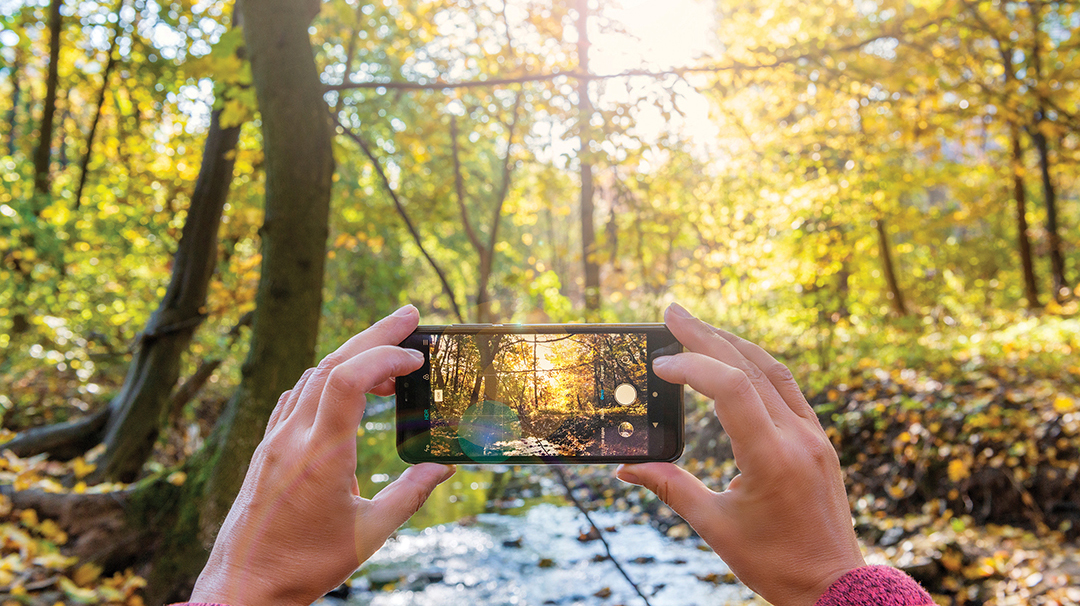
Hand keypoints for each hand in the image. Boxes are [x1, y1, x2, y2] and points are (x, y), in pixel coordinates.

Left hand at [189, 305, 454, 605]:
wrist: (243, 586)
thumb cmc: (305, 566)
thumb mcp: (369, 535)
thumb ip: (410, 495)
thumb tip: (444, 466)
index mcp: (320, 455)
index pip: (349, 380)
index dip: (384, 356)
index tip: (417, 358)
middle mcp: (293, 437)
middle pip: (332, 363)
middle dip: (374, 334)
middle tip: (410, 316)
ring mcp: (275, 440)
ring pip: (312, 376)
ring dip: (351, 356)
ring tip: (389, 360)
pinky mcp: (267, 449)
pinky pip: (296, 397)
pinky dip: (326, 379)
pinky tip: (344, 390)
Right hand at [616, 303, 863, 605]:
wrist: (834, 584)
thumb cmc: (775, 562)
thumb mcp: (715, 527)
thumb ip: (671, 488)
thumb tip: (626, 468)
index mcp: (771, 459)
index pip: (733, 390)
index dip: (693, 367)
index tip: (660, 365)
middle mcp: (798, 438)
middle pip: (750, 367)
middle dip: (706, 336)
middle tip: (671, 312)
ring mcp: (813, 435)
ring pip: (772, 370)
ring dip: (733, 342)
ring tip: (698, 326)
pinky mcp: (819, 439)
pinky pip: (788, 387)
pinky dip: (757, 364)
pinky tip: (736, 356)